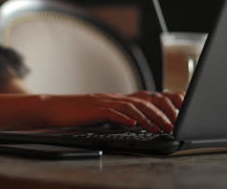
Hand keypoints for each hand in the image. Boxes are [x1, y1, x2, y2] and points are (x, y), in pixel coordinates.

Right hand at [44, 91, 184, 132]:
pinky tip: (133, 124)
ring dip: (148, 118)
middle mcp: (111, 98)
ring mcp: (102, 103)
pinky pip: (111, 113)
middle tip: (173, 125)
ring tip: (159, 128)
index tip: (175, 115)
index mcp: (115, 99)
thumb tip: (134, 121)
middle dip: (160, 113)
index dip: (161, 105)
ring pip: (131, 107)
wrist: (52, 108)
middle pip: (142, 102)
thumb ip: (116, 114)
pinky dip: (124, 118)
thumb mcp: (100, 113)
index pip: (143, 98)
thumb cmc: (74, 113)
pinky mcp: (92, 110)